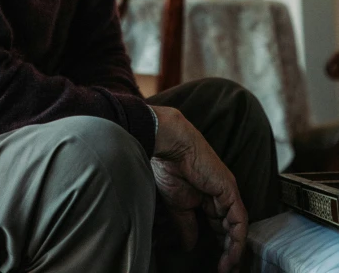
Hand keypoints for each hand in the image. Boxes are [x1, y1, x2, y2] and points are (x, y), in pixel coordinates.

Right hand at [150, 105, 247, 272]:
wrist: (168, 145)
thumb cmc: (168, 167)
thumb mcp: (177, 204)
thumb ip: (186, 225)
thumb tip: (190, 246)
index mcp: (207, 196)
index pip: (219, 225)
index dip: (218, 245)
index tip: (216, 265)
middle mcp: (221, 194)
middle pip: (230, 228)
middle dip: (229, 251)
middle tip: (226, 270)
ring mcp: (227, 192)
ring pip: (237, 226)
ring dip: (234, 250)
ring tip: (228, 268)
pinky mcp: (230, 190)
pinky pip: (239, 219)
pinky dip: (237, 239)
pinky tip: (231, 255)